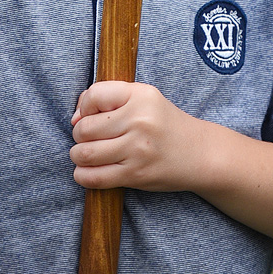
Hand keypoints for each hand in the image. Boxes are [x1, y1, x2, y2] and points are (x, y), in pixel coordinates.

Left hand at [69, 81, 211, 193]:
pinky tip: (87, 171)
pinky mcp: (136, 175)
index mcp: (141, 95)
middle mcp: (139, 120)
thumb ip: (109, 98)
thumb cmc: (164, 123)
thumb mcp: (143, 98)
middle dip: (79, 135)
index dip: (83, 107)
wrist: (198, 153)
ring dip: (77, 155)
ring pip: (85, 153)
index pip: (94, 95)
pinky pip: (95, 178)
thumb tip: (75, 117)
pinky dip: (82, 176)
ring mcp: (137, 150)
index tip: (88, 116)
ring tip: (85, 154)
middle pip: (85, 128)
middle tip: (87, 138)